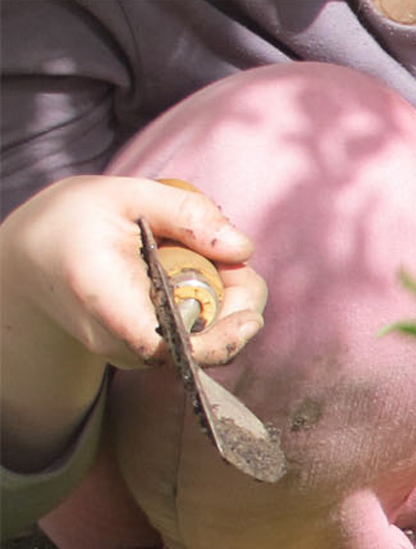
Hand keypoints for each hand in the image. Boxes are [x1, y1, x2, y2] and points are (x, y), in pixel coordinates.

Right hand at [0, 174, 264, 368]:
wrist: (33, 259)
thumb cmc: (73, 221)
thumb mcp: (123, 195)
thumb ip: (186, 213)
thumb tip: (244, 249)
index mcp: (104, 296)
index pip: (166, 345)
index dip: (217, 342)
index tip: (249, 317)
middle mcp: (115, 338)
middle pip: (199, 349)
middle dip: (236, 310)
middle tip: (238, 264)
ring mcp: (128, 353)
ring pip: (201, 346)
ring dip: (226, 308)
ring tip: (213, 263)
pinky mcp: (140, 353)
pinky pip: (191, 341)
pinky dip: (210, 313)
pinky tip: (199, 280)